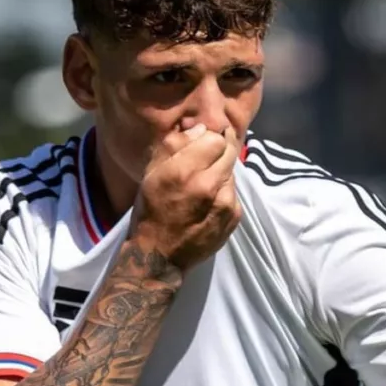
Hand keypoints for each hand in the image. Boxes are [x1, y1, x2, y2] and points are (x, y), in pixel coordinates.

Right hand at [130, 124, 241, 270]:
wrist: (160, 256)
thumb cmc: (150, 211)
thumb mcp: (151, 174)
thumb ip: (175, 145)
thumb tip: (201, 129)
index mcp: (184, 171)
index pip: (216, 138)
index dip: (210, 138)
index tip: (203, 143)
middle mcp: (209, 185)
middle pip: (230, 151)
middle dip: (220, 151)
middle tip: (207, 158)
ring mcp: (226, 203)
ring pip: (232, 172)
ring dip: (221, 173)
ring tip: (204, 185)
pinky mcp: (234, 217)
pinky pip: (233, 193)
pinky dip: (224, 192)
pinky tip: (208, 203)